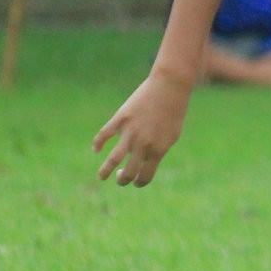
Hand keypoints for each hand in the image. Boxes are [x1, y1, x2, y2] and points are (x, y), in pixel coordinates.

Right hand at [92, 72, 192, 186]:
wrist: (170, 87)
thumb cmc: (174, 111)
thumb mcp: (172, 135)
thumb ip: (159, 149)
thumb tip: (146, 162)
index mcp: (158, 150)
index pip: (145, 176)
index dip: (139, 183)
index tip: (135, 182)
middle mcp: (143, 144)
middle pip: (129, 172)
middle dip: (123, 180)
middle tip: (120, 179)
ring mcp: (130, 132)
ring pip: (113, 159)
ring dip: (105, 171)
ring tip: (101, 177)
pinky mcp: (120, 119)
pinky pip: (104, 135)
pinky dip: (98, 143)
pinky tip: (96, 149)